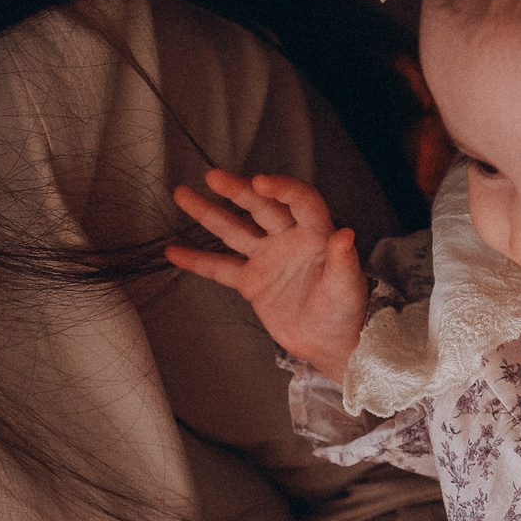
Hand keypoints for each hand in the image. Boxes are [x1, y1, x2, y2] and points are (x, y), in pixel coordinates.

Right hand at [168, 169, 368, 381]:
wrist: (330, 343)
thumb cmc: (346, 312)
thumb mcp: (347, 288)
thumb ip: (343, 261)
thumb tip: (346, 234)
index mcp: (316, 234)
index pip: (300, 200)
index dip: (281, 188)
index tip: (260, 182)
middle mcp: (289, 239)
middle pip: (261, 207)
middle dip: (238, 191)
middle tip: (213, 177)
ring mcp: (267, 258)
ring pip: (235, 230)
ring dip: (208, 213)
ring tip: (182, 194)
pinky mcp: (252, 281)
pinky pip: (221, 268)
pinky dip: (198, 261)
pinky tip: (173, 251)